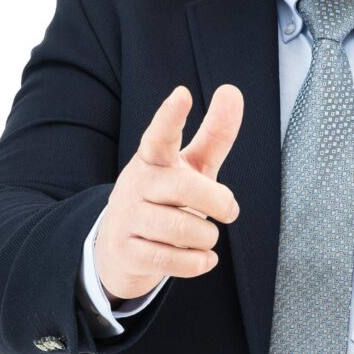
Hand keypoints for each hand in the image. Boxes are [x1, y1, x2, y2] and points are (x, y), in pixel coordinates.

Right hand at [95, 83, 243, 305]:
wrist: (121, 249)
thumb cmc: (166, 198)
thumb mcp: (190, 166)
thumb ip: (214, 134)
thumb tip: (232, 90)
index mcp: (153, 158)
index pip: (160, 134)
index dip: (171, 116)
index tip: (183, 95)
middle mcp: (136, 185)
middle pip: (185, 187)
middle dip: (218, 201)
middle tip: (231, 211)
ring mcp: (127, 219)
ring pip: (180, 229)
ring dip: (206, 238)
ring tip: (207, 238)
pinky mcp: (127, 253)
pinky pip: (170, 261)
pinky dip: (197, 263)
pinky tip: (204, 259)